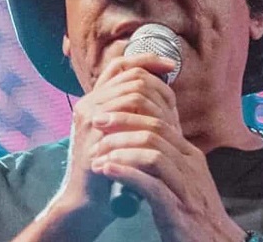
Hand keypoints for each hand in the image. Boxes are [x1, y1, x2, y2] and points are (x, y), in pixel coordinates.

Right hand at [18, 53, 178, 241]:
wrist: (88, 202)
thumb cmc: (112, 168)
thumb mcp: (122, 133)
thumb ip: (134, 111)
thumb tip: (164, 87)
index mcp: (94, 101)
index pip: (120, 65)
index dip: (147, 59)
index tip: (171, 65)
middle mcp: (87, 104)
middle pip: (131, 77)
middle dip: (159, 85)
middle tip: (175, 104)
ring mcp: (89, 119)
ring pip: (132, 93)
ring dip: (158, 104)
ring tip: (170, 120)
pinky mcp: (95, 136)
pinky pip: (129, 115)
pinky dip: (151, 118)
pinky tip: (164, 127)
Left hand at [87, 62, 245, 241]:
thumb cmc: (192, 211)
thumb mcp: (182, 178)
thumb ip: (165, 159)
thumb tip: (136, 141)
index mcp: (190, 154)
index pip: (159, 121)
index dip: (128, 115)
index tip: (103, 116)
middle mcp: (190, 165)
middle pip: (154, 132)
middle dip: (121, 125)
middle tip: (95, 125)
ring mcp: (185, 186)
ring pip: (153, 154)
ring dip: (120, 151)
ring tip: (98, 155)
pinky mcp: (177, 209)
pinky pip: (151, 185)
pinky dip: (126, 174)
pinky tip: (107, 170)